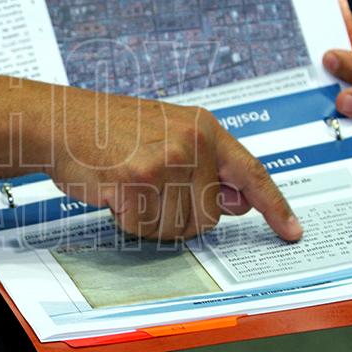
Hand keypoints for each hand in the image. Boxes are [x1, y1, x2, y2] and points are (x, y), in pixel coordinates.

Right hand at [0, 76, 301, 242]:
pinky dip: (127, 220)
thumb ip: (206, 164)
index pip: (251, 172)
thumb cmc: (109, 128)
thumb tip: (238, 202)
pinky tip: (115, 192)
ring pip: (177, 227)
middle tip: (149, 189)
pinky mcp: (136, 182)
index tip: (291, 232)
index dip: (274, 206)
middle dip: (180, 216)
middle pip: (208, 216)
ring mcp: (165, 162)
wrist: (60, 120)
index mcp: (204, 128)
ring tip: (129, 185)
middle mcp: (192, 144)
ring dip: (151, 219)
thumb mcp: (168, 131)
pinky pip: (145, 228)